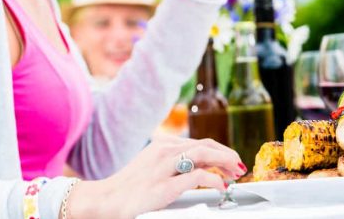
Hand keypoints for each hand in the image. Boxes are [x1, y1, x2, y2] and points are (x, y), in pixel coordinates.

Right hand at [68, 135, 246, 218]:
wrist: (103, 201)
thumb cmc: (128, 188)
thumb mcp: (153, 168)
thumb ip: (175, 164)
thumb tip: (203, 168)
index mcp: (163, 145)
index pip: (199, 143)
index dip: (220, 150)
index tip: (231, 160)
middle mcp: (165, 151)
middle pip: (206, 145)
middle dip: (227, 154)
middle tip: (239, 165)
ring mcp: (164, 167)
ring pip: (204, 153)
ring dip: (225, 161)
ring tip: (236, 171)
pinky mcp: (164, 186)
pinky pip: (197, 177)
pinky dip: (214, 179)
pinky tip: (221, 186)